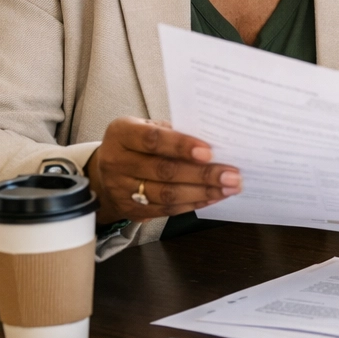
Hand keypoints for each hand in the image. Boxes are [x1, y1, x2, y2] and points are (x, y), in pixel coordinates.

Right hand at [88, 118, 240, 223]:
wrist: (106, 172)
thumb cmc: (138, 144)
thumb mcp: (149, 127)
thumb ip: (175, 132)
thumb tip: (216, 141)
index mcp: (121, 133)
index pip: (152, 139)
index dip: (181, 146)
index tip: (209, 152)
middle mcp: (116, 161)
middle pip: (164, 170)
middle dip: (203, 174)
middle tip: (232, 175)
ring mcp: (121, 189)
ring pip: (167, 194)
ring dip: (203, 192)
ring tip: (229, 188)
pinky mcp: (129, 210)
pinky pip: (166, 209)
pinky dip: (193, 204)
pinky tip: (213, 197)